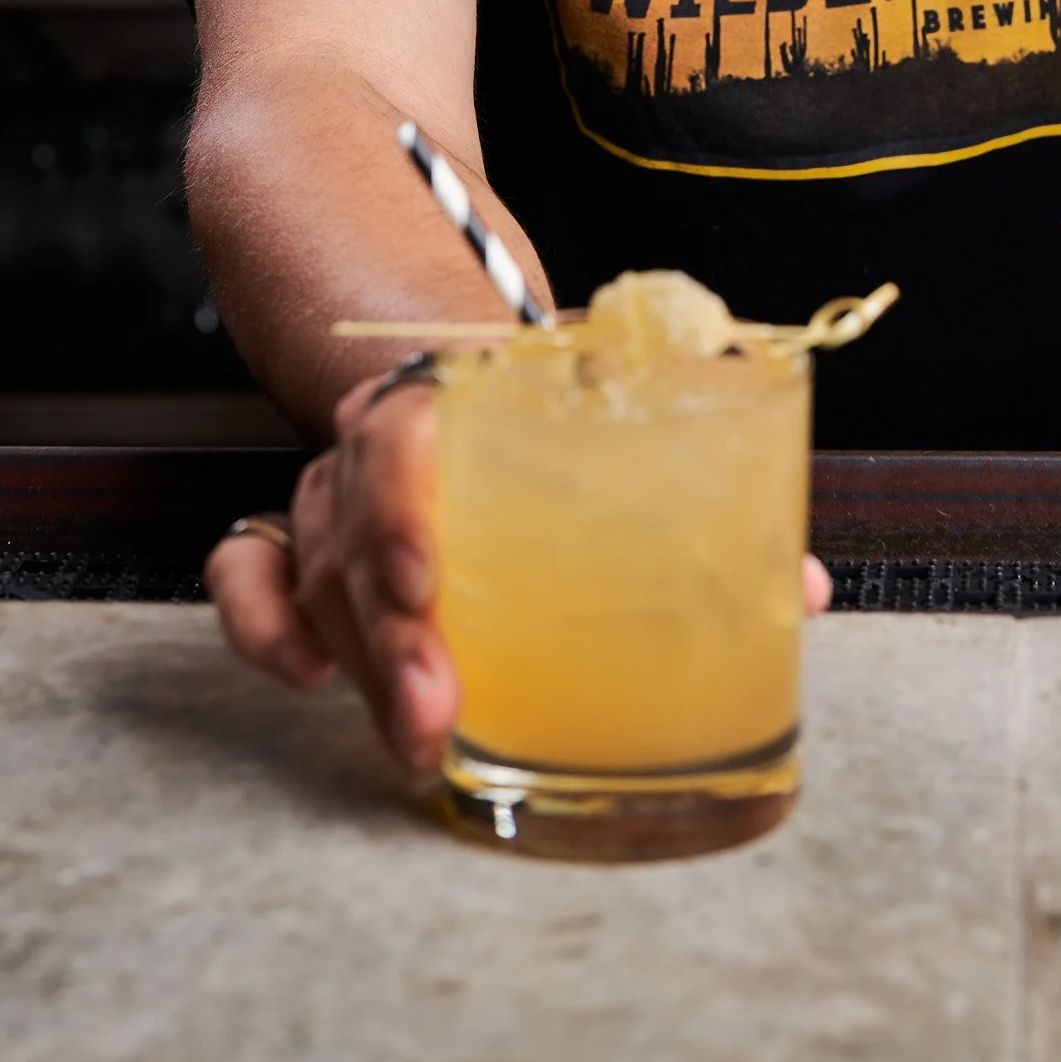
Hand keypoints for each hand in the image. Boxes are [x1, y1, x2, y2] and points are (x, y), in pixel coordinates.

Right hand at [205, 376, 833, 769]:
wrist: (468, 321)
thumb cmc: (568, 388)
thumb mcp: (637, 398)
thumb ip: (713, 481)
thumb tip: (807, 589)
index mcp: (459, 383)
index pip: (402, 432)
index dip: (403, 509)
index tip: (428, 586)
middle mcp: (385, 430)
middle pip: (356, 525)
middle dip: (389, 634)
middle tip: (434, 716)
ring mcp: (342, 483)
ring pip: (317, 565)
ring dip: (358, 657)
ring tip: (417, 740)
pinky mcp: (317, 530)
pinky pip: (254, 568)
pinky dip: (262, 620)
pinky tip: (304, 679)